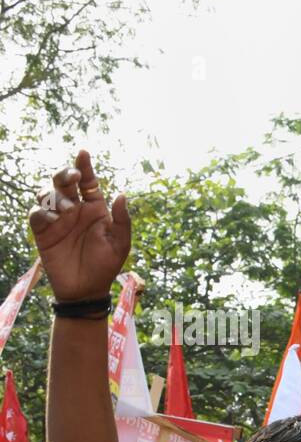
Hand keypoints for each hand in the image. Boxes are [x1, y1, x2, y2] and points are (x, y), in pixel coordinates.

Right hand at [28, 150, 130, 302]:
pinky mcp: (43, 231)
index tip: (84, 153)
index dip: (85, 166)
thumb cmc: (106, 266)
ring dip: (55, 195)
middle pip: (64, 182)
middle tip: (73, 177)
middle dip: (65, 173)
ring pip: (47, 193)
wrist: (86, 288)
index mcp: (95, 209)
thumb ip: (122, 220)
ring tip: (68, 209)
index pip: (89, 182)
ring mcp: (57, 219)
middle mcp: (75, 209)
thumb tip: (122, 194)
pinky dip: (43, 212)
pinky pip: (37, 214)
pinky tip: (53, 219)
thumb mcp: (120, 244)